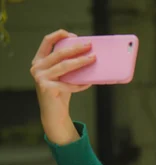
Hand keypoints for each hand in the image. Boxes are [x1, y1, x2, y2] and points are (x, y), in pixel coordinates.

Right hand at [30, 29, 95, 144]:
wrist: (54, 113)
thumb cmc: (60, 92)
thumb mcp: (62, 75)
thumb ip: (66, 65)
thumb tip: (88, 54)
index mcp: (39, 60)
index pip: (47, 42)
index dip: (59, 35)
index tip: (74, 35)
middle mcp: (37, 67)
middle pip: (59, 53)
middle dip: (76, 48)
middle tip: (90, 46)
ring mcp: (40, 77)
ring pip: (65, 66)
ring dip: (81, 62)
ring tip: (93, 59)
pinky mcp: (47, 88)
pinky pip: (69, 84)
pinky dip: (81, 84)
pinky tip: (89, 83)